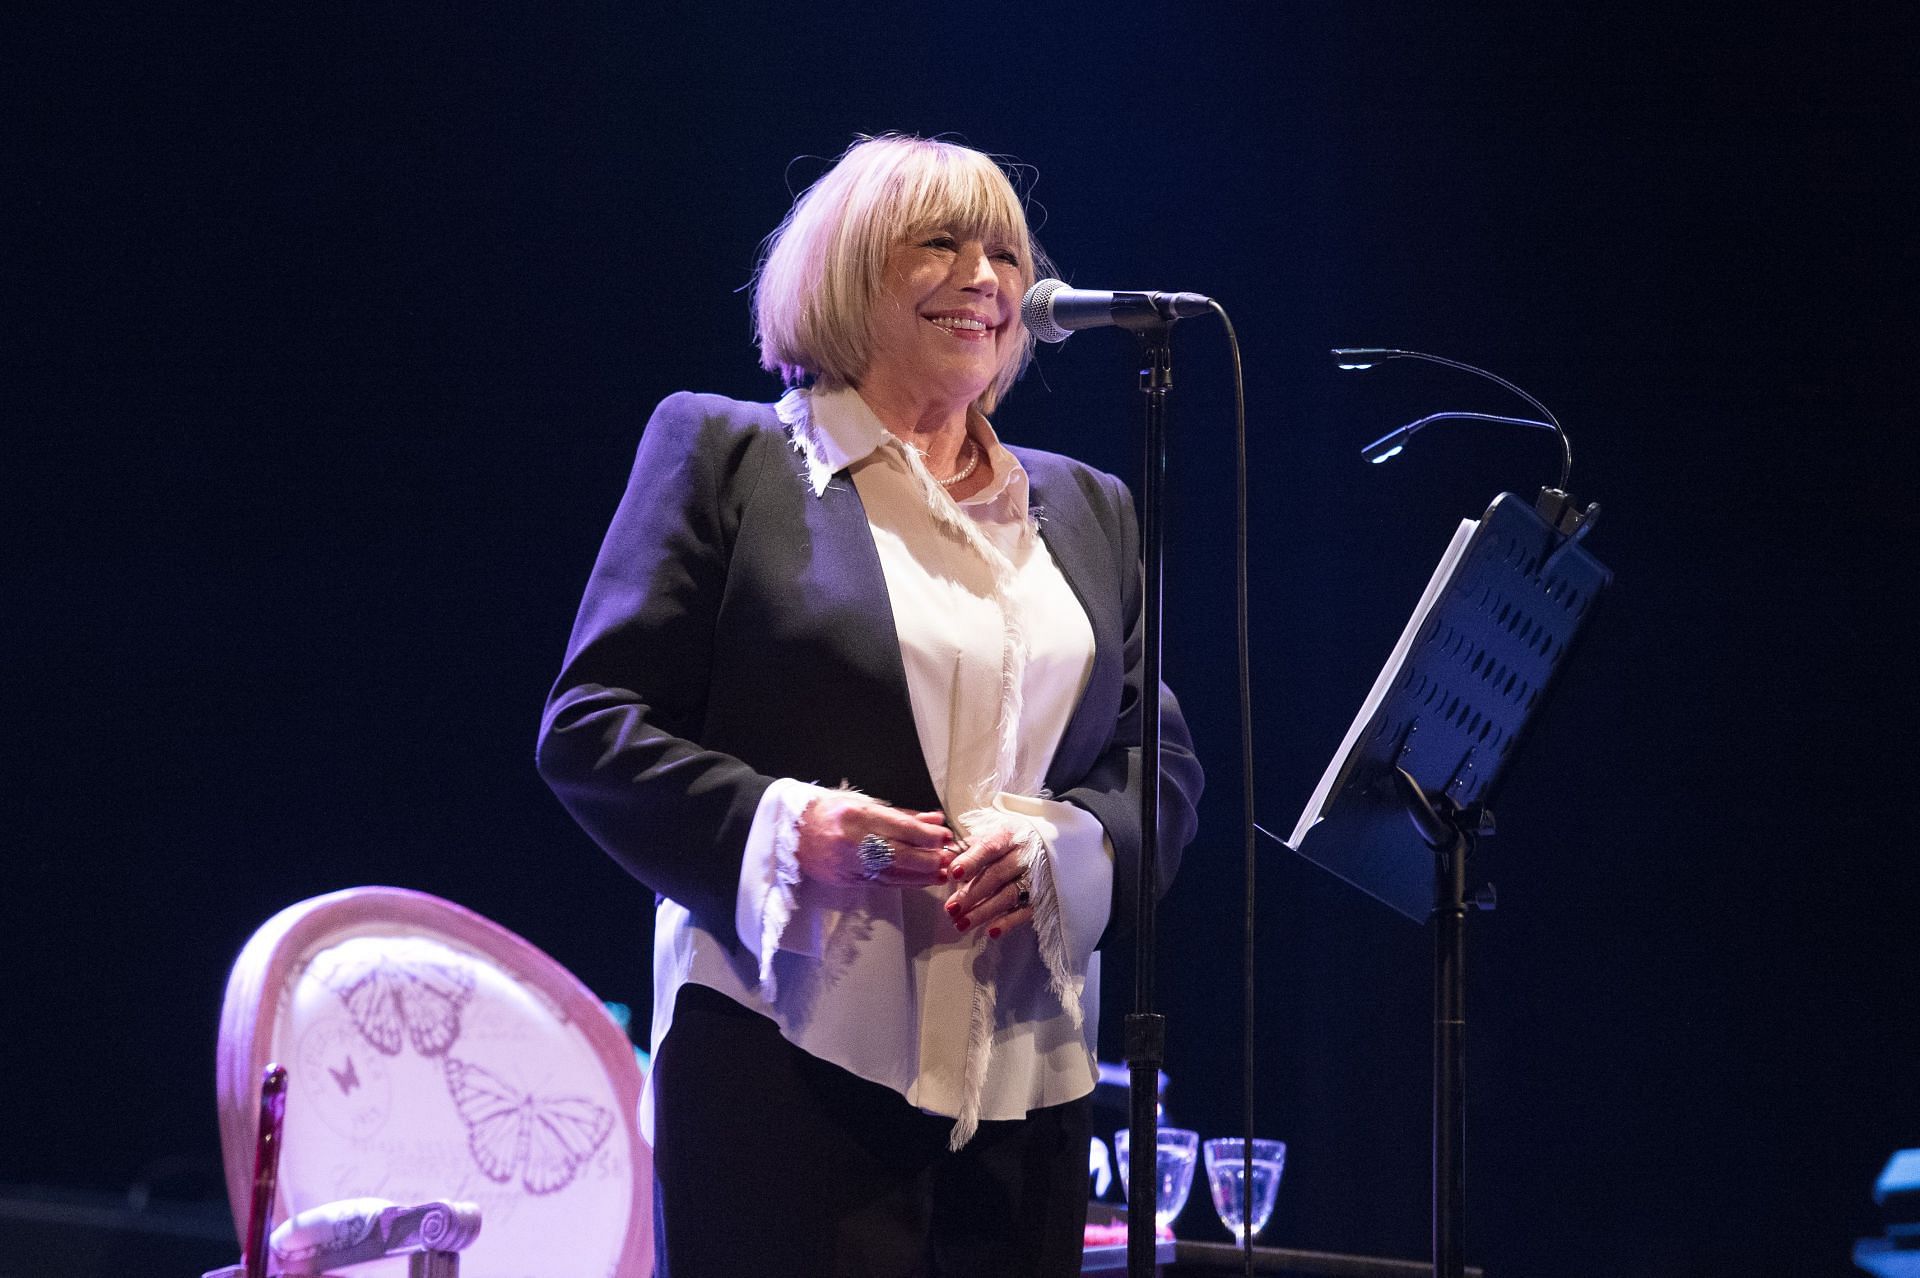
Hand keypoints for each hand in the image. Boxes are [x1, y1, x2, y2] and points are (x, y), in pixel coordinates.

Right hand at [795, 793, 955, 886]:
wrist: (793, 831)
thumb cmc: (831, 811)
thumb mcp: (864, 803)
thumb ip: (901, 814)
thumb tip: (934, 820)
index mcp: (857, 815)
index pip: (900, 828)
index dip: (927, 834)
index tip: (945, 835)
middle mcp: (853, 841)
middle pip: (899, 854)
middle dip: (927, 858)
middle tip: (948, 858)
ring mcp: (848, 864)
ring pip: (892, 873)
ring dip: (920, 875)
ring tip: (940, 873)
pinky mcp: (846, 881)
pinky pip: (881, 883)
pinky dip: (904, 882)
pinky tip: (920, 880)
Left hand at [944, 825, 1034, 937]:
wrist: (1051, 847)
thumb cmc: (1011, 844)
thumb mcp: (993, 836)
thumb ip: (969, 850)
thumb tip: (942, 861)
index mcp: (1009, 835)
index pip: (989, 847)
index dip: (971, 860)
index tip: (953, 874)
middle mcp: (1025, 854)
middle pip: (997, 874)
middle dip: (971, 893)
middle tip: (950, 909)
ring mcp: (1036, 876)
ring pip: (1009, 895)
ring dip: (983, 912)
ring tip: (961, 924)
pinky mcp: (1043, 896)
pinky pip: (1026, 912)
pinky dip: (1008, 922)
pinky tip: (990, 932)